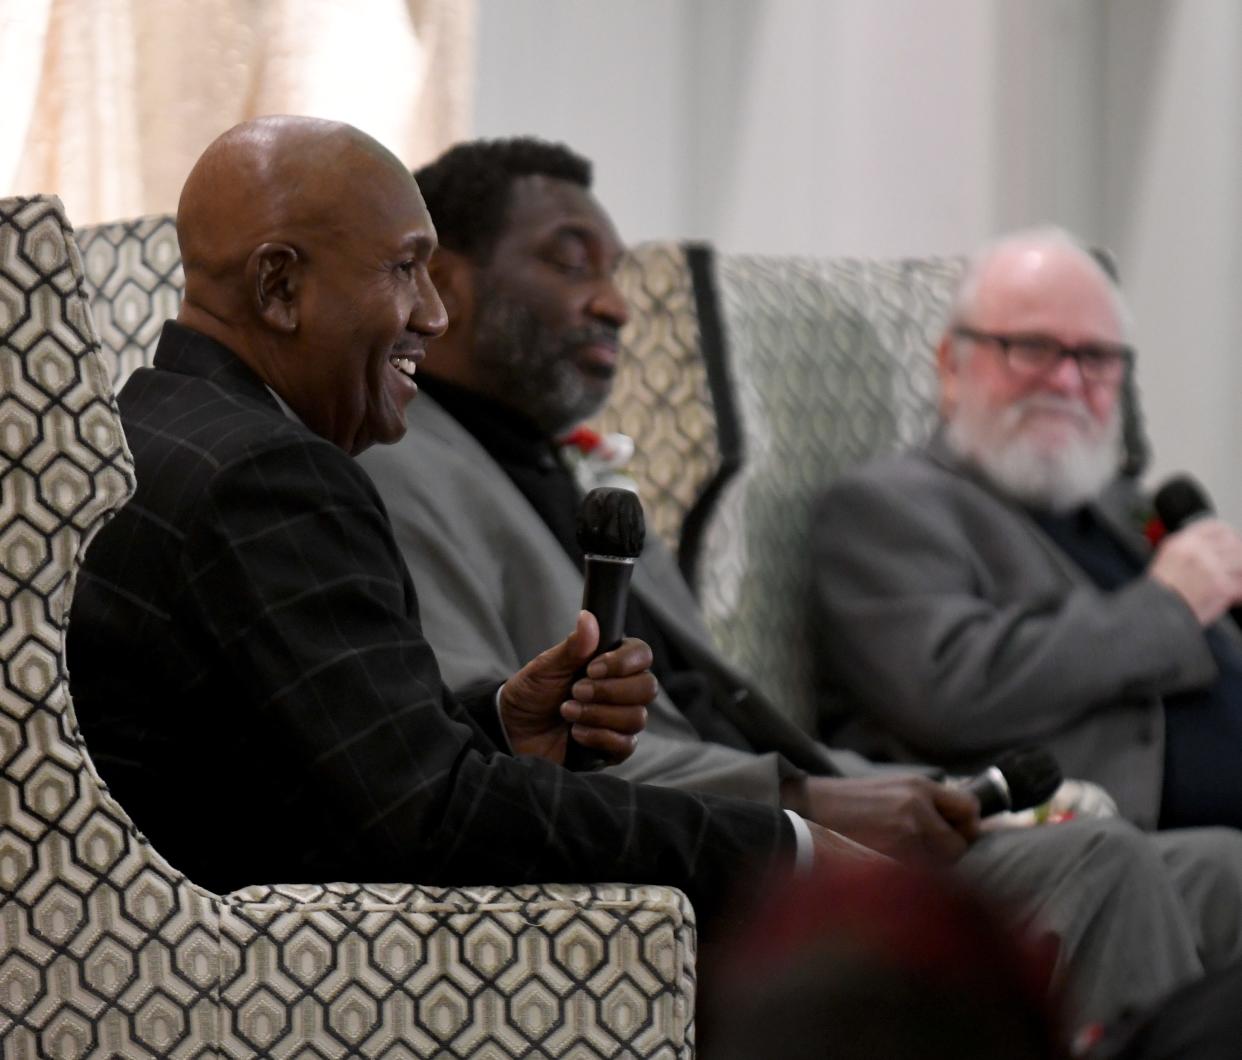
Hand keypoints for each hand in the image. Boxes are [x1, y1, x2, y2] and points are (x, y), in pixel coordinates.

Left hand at [500, 610, 654, 764]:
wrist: (513, 730)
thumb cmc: (532, 693)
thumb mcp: (546, 667)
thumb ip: (572, 647)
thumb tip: (587, 617)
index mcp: (611, 663)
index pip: (642, 654)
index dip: (624, 662)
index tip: (592, 668)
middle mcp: (622, 690)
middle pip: (647, 687)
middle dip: (609, 691)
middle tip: (576, 691)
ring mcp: (620, 720)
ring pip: (637, 717)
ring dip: (598, 714)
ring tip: (568, 711)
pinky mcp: (613, 748)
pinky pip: (626, 744)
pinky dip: (599, 737)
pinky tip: (576, 733)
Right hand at [783, 775, 979, 864]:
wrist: (807, 809)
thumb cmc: (848, 803)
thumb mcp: (891, 789)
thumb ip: (926, 802)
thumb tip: (963, 821)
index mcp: (918, 787)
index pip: (969, 808)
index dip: (966, 824)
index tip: (956, 831)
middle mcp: (916, 808)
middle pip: (959, 844)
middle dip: (948, 851)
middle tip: (927, 852)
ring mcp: (903, 835)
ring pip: (941, 866)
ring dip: (929, 867)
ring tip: (901, 857)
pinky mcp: (889, 859)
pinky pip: (918, 877)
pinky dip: (910, 877)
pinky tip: (889, 866)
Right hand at [1148, 518, 1241, 624]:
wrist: (1156, 614)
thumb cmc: (1159, 592)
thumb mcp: (1167, 559)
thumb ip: (1190, 550)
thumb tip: (1211, 550)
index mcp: (1183, 542)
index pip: (1216, 528)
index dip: (1228, 536)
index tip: (1232, 543)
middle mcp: (1199, 551)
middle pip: (1234, 545)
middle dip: (1237, 556)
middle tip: (1235, 567)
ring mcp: (1213, 569)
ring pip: (1240, 564)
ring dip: (1238, 575)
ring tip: (1233, 583)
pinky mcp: (1223, 587)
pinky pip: (1241, 586)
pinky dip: (1239, 594)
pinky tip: (1234, 598)